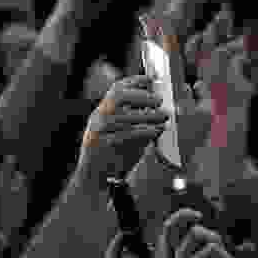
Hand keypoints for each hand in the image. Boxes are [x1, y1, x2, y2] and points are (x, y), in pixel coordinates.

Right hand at [76, 75, 167, 189]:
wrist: (93, 178)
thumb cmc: (111, 155)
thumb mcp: (117, 132)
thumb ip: (131, 118)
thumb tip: (156, 104)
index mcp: (102, 112)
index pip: (117, 89)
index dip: (136, 81)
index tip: (152, 79)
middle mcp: (98, 118)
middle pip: (119, 97)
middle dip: (142, 96)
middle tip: (159, 100)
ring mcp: (99, 131)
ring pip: (127, 116)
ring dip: (150, 114)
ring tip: (164, 116)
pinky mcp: (105, 145)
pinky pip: (129, 134)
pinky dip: (146, 130)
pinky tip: (157, 130)